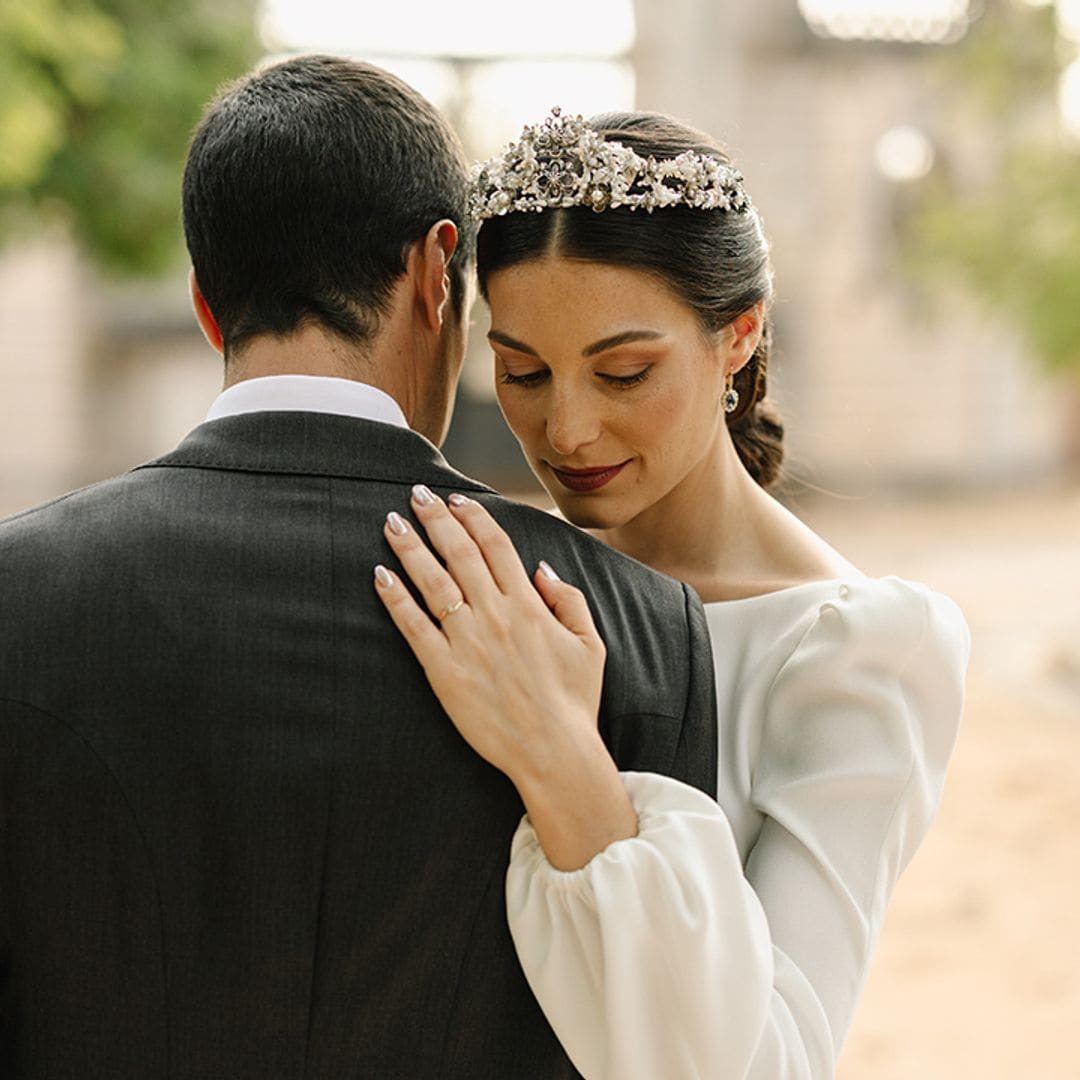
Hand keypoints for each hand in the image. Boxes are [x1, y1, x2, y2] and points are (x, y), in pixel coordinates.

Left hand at [374, 485, 636, 868]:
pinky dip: (395, 599)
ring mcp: (467, 642)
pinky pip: (413, 627)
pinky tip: (380, 576)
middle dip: (435, 519)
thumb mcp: (589, 644)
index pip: (496, 546)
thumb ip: (568, 599)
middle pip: (459, 553)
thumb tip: (542, 568)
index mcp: (528, 605)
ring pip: (432, 582)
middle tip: (415, 495)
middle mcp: (495, 615)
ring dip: (410, 548)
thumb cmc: (574, 701)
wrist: (553, 751)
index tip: (456, 499)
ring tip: (391, 523)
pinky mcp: (445, 671)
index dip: (474, 518)